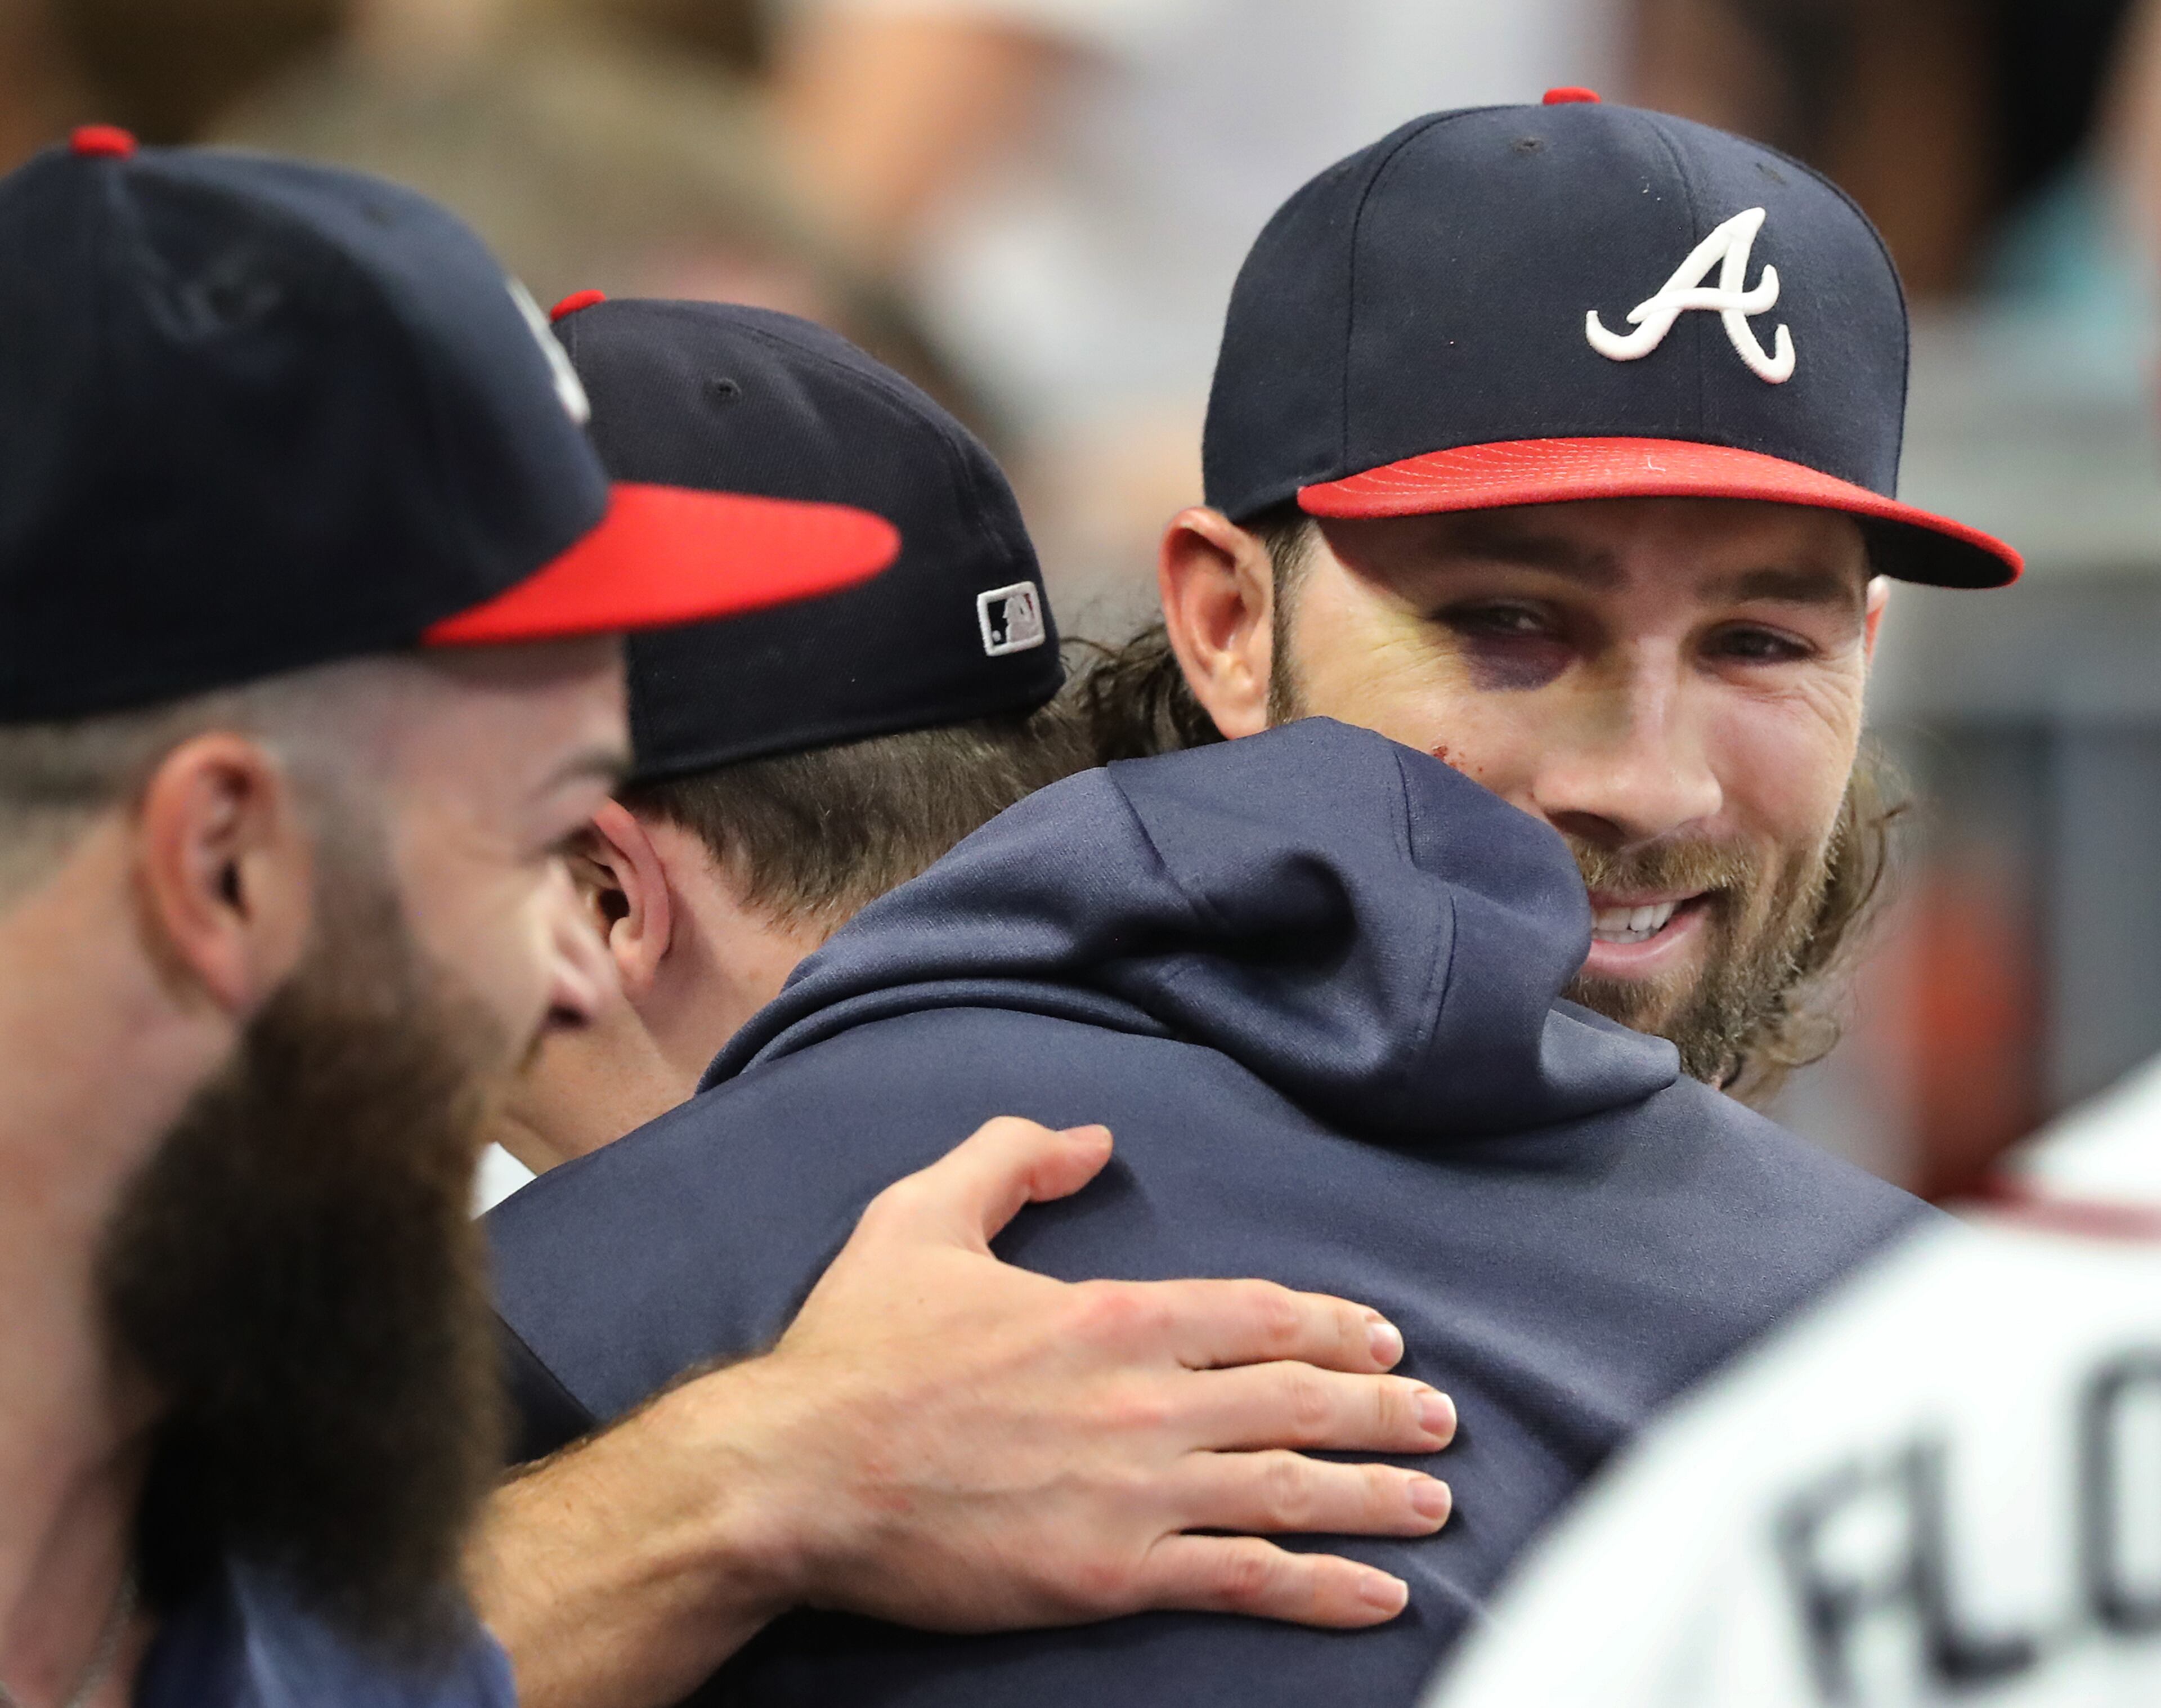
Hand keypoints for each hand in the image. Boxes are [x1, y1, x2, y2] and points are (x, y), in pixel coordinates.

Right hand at [736, 1118, 1455, 1631]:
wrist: (793, 1474)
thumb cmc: (854, 1348)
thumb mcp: (920, 1217)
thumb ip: (1010, 1161)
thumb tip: (1092, 1138)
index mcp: (1109, 1315)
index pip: (1257, 1314)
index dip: (1334, 1327)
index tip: (1384, 1341)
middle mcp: (1141, 1400)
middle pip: (1295, 1400)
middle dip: (1380, 1410)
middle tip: (1442, 1420)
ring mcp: (1132, 1493)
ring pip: (1287, 1490)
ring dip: (1375, 1495)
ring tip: (1437, 1501)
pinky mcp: (1108, 1574)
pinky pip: (1241, 1579)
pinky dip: (1320, 1589)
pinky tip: (1379, 1594)